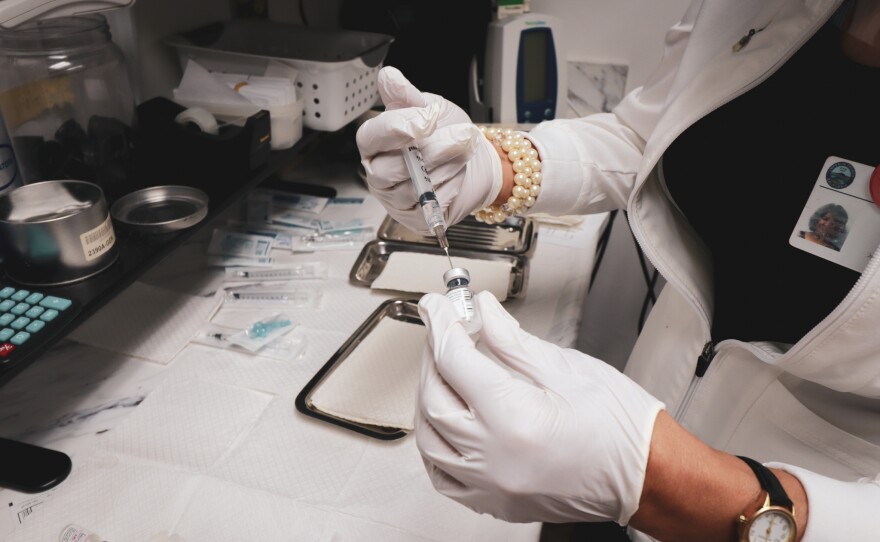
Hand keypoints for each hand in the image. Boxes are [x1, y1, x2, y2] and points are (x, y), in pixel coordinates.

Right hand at [356, 66, 501, 233]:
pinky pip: (430, 204)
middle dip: (430, 150)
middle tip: (461, 135)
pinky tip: (459, 172)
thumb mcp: (429, 107)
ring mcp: (396, 199)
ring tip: (466, 148)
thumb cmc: (446, 134)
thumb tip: (388, 77)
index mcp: (376, 144)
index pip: (370, 137)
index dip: (396, 128)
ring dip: (446, 165)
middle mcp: (380, 173)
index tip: (426, 118)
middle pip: (389, 169)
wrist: (475, 161)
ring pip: (414, 187)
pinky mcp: (417, 217)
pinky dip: (450, 186)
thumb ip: (408, 96)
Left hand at [415, 291, 664, 524]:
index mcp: (514, 418)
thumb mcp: (566, 368)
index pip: (454, 361)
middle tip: (444, 331)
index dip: (441, 326)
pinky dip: (435, 446)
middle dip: (432, 357)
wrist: (649, 477)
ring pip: (430, 440)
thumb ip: (513, 342)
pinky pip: (444, 477)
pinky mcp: (496, 502)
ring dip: (427, 400)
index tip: (437, 306)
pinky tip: (443, 423)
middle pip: (434, 398)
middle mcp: (495, 458)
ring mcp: (492, 486)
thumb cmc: (621, 428)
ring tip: (443, 371)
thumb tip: (483, 313)